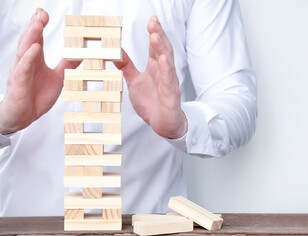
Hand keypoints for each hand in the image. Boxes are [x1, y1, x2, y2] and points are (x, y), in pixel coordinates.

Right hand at [0, 8, 79, 134]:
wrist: (23, 116)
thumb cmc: (36, 96)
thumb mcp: (58, 78)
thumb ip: (67, 65)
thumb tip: (81, 54)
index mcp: (35, 60)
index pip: (37, 39)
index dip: (40, 25)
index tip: (44, 13)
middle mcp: (26, 62)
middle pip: (29, 40)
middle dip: (35, 25)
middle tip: (41, 13)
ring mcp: (21, 72)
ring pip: (24, 51)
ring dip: (31, 36)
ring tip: (38, 23)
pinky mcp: (19, 84)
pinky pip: (23, 69)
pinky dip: (28, 58)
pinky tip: (34, 49)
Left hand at [114, 16, 186, 138]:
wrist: (162, 123)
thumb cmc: (151, 102)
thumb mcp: (134, 82)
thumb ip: (127, 67)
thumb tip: (116, 53)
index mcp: (154, 68)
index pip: (155, 47)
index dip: (154, 33)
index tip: (151, 21)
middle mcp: (163, 72)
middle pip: (162, 50)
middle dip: (158, 35)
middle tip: (153, 23)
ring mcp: (168, 83)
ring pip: (167, 63)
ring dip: (161, 49)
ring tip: (155, 36)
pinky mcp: (171, 95)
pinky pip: (169, 81)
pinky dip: (167, 71)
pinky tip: (164, 60)